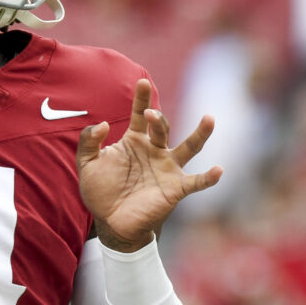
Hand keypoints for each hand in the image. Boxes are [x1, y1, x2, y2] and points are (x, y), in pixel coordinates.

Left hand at [76, 79, 221, 251]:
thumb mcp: (87, 164)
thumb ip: (88, 142)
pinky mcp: (176, 188)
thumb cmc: (100, 191)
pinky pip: (196, 182)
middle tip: (149, 114)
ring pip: (189, 147)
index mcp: (134, 141)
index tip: (141, 82)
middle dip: (157, 119)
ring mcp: (167, 168)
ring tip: (209, 119)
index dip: (141, 99)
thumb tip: (103, 124)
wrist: (111, 222)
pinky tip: (218, 170)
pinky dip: (208, 177)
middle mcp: (154, 150)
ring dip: (200, 133)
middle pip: (162, 127)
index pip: (139, 114)